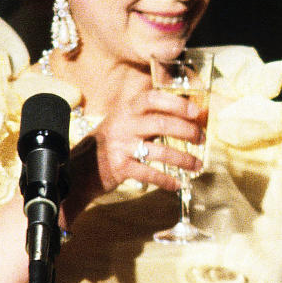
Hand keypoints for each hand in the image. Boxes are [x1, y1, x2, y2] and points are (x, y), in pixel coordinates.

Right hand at [63, 88, 206, 223]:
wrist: (80, 167)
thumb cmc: (111, 142)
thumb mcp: (125, 122)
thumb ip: (150, 118)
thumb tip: (188, 118)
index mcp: (126, 110)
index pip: (153, 98)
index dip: (176, 103)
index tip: (196, 112)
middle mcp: (123, 125)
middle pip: (161, 123)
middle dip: (187, 131)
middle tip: (201, 139)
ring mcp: (121, 146)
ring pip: (160, 151)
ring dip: (183, 159)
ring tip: (197, 165)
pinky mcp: (120, 168)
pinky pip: (149, 173)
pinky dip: (166, 180)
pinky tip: (177, 184)